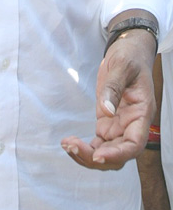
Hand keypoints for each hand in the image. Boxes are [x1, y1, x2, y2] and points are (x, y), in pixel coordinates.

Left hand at [61, 29, 156, 169]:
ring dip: (87, 155)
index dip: (118, 154)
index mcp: (141, 114)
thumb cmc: (130, 58)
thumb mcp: (122, 66)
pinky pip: (98, 144)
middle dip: (95, 157)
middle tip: (72, 146)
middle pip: (118, 155)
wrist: (128, 51)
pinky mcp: (107, 123)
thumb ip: (114, 88)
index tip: (98, 155)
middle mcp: (131, 125)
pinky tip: (69, 142)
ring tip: (67, 145)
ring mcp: (119, 126)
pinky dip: (84, 147)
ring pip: (106, 153)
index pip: (134, 145)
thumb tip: (106, 111)